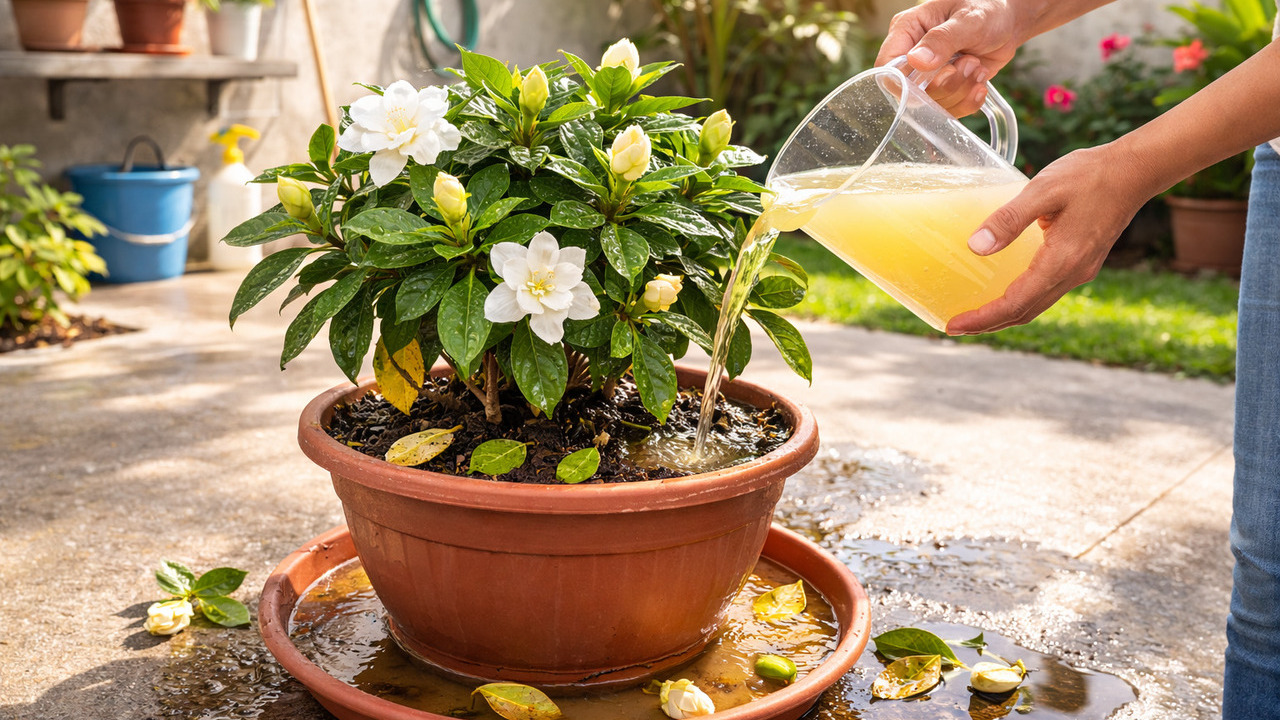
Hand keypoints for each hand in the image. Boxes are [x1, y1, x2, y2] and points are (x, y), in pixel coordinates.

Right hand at [875, 0, 1022, 116]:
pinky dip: (968, 102)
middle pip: (911, 93)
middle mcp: (912, 56)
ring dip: (960, 91)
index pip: (887, 67)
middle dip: (945, 85)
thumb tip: (917, 62)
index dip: (904, 82)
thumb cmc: (986, 8)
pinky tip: (979, 82)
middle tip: (970, 62)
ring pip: (931, 105)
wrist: (1008, 21)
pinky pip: (948, 110)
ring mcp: (928, 76)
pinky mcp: (945, 89)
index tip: (933, 77)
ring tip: (977, 66)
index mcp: (907, 31)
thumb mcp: (968, 19)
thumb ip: (942, 39)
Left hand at [945, 144, 1154, 334]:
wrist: (1134, 171)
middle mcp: (1073, 274)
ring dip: (1005, 315)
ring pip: (1036, 305)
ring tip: (974, 315)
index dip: (983, 318)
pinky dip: (1021, 300)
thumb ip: (1009, 219)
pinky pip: (1045, 291)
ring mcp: (1080, 271)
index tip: (954, 324)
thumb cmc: (1089, 175)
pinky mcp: (1081, 263)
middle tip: (955, 325)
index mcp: (1062, 261)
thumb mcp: (1043, 189)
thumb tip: (976, 247)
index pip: (1015, 303)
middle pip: (1024, 312)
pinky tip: (1004, 291)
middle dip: (989, 323)